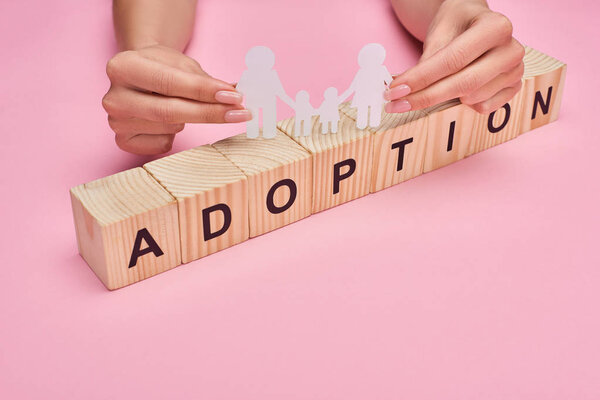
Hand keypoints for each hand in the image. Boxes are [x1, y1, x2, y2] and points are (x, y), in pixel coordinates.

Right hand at [102, 45, 250, 154]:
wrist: (139, 76)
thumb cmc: (163, 68)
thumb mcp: (184, 65)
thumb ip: (208, 81)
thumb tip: (237, 94)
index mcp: (123, 67)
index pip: (169, 82)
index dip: (204, 91)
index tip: (234, 97)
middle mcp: (113, 97)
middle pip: (169, 111)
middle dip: (210, 112)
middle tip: (240, 112)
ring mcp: (115, 122)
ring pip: (169, 128)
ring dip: (189, 120)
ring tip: (184, 106)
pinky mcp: (123, 141)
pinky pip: (163, 144)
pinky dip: (174, 135)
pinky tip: (167, 121)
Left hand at [385, 0, 524, 113]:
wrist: (477, 23)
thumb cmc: (458, 23)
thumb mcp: (440, 29)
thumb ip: (427, 59)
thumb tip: (404, 89)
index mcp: (496, 27)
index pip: (452, 60)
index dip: (421, 78)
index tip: (395, 90)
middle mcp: (511, 50)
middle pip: (463, 84)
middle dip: (425, 97)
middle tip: (396, 103)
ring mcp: (516, 71)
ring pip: (471, 98)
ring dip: (445, 98)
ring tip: (433, 86)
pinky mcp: (514, 89)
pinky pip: (482, 108)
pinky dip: (463, 104)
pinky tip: (457, 90)